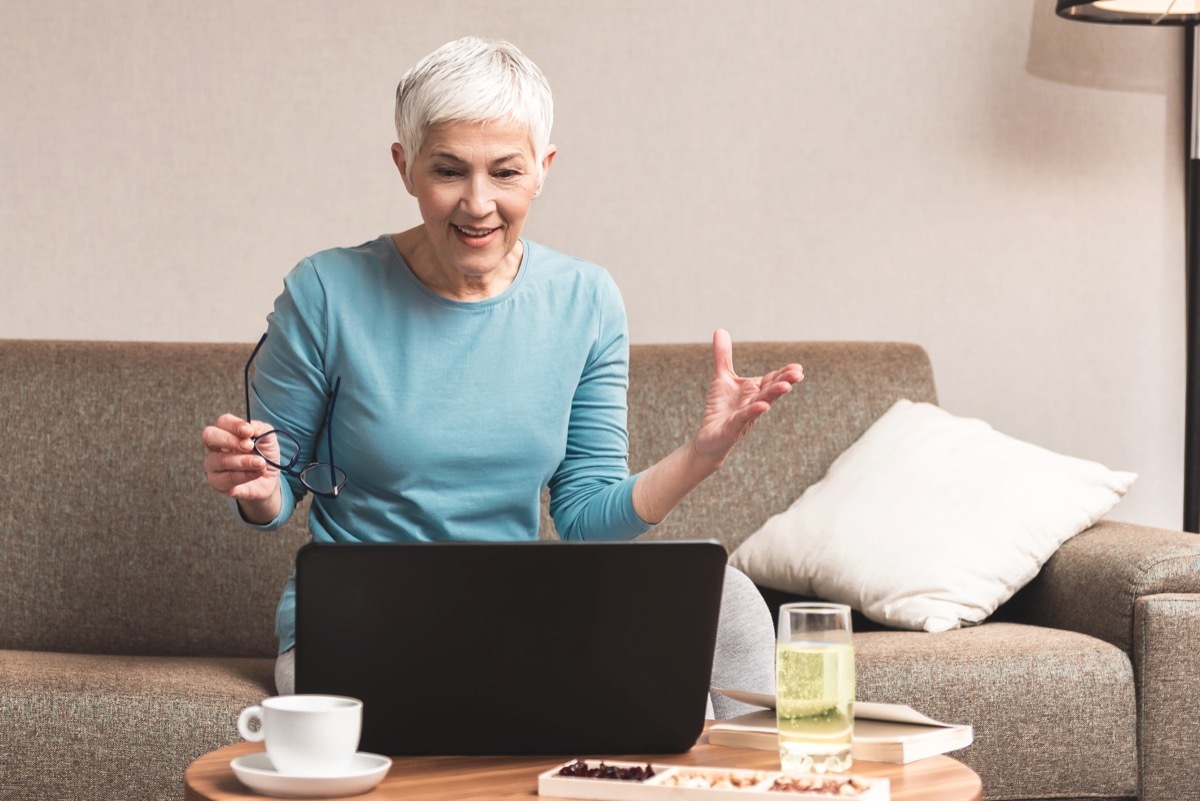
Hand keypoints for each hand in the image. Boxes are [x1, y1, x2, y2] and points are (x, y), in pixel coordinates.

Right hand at [201, 413, 280, 503]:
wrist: (270, 479)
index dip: (235, 425)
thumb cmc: (265, 456)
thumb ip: (261, 429)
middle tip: (249, 446)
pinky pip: (227, 478)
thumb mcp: (268, 439)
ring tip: (261, 463)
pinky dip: (245, 475)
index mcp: (227, 432)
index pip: (223, 422)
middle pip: (209, 436)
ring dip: (244, 461)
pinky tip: (257, 473)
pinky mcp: (218, 483)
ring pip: (221, 460)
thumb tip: (251, 426)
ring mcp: (213, 465)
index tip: (249, 432)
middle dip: (230, 440)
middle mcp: (215, 447)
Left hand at [693, 329, 803, 465]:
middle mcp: (754, 403)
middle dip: (784, 382)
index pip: (772, 380)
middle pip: (771, 390)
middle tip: (798, 374)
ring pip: (762, 403)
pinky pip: (744, 418)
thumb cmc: (720, 408)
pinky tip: (762, 406)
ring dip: (773, 395)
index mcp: (755, 391)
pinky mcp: (733, 428)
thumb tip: (720, 329)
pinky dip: (753, 412)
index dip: (784, 374)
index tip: (798, 368)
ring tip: (786, 387)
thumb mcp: (721, 378)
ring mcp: (746, 416)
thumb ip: (723, 356)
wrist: (709, 437)